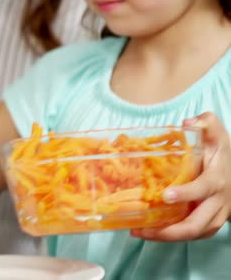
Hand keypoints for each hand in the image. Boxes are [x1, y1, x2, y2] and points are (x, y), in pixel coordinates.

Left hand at [131, 112, 230, 240]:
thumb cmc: (222, 154)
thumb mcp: (217, 135)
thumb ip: (207, 123)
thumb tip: (188, 122)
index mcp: (216, 180)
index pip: (203, 189)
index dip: (186, 193)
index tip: (165, 195)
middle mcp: (217, 203)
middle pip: (196, 224)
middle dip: (169, 231)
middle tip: (142, 228)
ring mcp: (214, 217)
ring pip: (192, 234)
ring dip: (165, 237)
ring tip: (139, 232)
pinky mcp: (209, 224)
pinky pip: (191, 236)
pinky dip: (171, 237)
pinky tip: (149, 233)